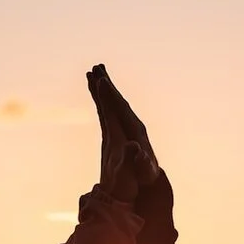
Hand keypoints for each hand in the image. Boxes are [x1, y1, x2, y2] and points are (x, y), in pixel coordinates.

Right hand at [88, 64, 159, 199]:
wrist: (150, 176)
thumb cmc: (145, 174)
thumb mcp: (143, 169)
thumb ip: (140, 160)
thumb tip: (136, 150)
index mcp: (135, 129)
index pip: (121, 109)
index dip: (111, 96)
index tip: (102, 81)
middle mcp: (132, 122)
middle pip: (118, 100)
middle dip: (107, 84)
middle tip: (96, 67)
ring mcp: (127, 123)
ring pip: (114, 101)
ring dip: (105, 86)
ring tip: (94, 71)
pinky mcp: (122, 126)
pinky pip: (110, 108)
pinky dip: (104, 97)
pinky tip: (96, 89)